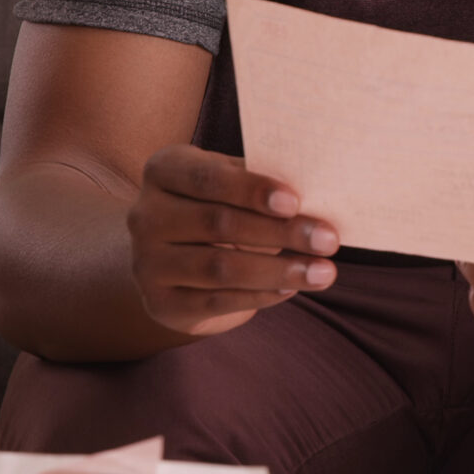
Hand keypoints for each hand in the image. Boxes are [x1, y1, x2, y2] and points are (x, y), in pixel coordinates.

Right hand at [127, 144, 337, 337]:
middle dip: (281, 233)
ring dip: (279, 270)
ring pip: (219, 268)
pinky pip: (216, 301)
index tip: (295, 201)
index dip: (251, 189)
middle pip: (218, 223)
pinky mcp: (160, 303)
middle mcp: (144, 215)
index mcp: (163, 170)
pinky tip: (291, 289)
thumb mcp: (232, 185)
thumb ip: (259, 184)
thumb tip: (315, 189)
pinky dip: (260, 296)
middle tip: (329, 240)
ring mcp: (146, 263)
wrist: (176, 261)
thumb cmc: (218, 208)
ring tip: (323, 272)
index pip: (207, 177)